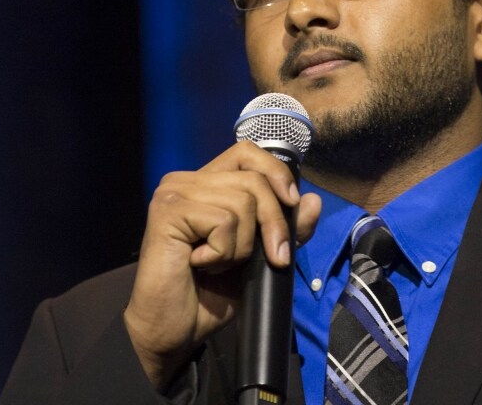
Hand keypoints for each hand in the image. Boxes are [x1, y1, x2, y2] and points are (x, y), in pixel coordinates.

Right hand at [122, 141, 321, 389]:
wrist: (173, 329)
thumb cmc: (209, 293)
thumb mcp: (260, 258)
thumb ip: (286, 229)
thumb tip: (313, 200)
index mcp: (207, 185)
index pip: (247, 153)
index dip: (275, 172)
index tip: (292, 203)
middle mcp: (187, 181)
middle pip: (254, 180)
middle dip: (273, 223)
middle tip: (272, 258)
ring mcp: (174, 192)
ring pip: (242, 203)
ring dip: (242, 246)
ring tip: (217, 264)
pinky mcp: (168, 210)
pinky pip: (223, 221)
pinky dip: (223, 252)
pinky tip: (200, 265)